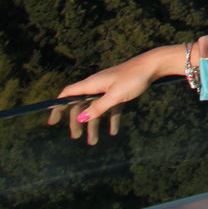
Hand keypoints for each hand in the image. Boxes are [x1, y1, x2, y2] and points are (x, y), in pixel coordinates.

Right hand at [49, 44, 189, 143]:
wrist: (153, 65)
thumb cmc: (133, 78)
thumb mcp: (115, 95)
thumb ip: (99, 107)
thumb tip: (80, 119)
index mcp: (92, 84)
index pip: (68, 94)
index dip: (59, 107)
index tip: (52, 121)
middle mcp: (97, 85)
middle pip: (81, 105)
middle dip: (76, 121)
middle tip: (75, 137)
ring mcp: (108, 88)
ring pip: (97, 108)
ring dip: (94, 124)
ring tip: (93, 142)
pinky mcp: (120, 90)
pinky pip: (111, 107)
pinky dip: (111, 119)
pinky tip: (113, 132)